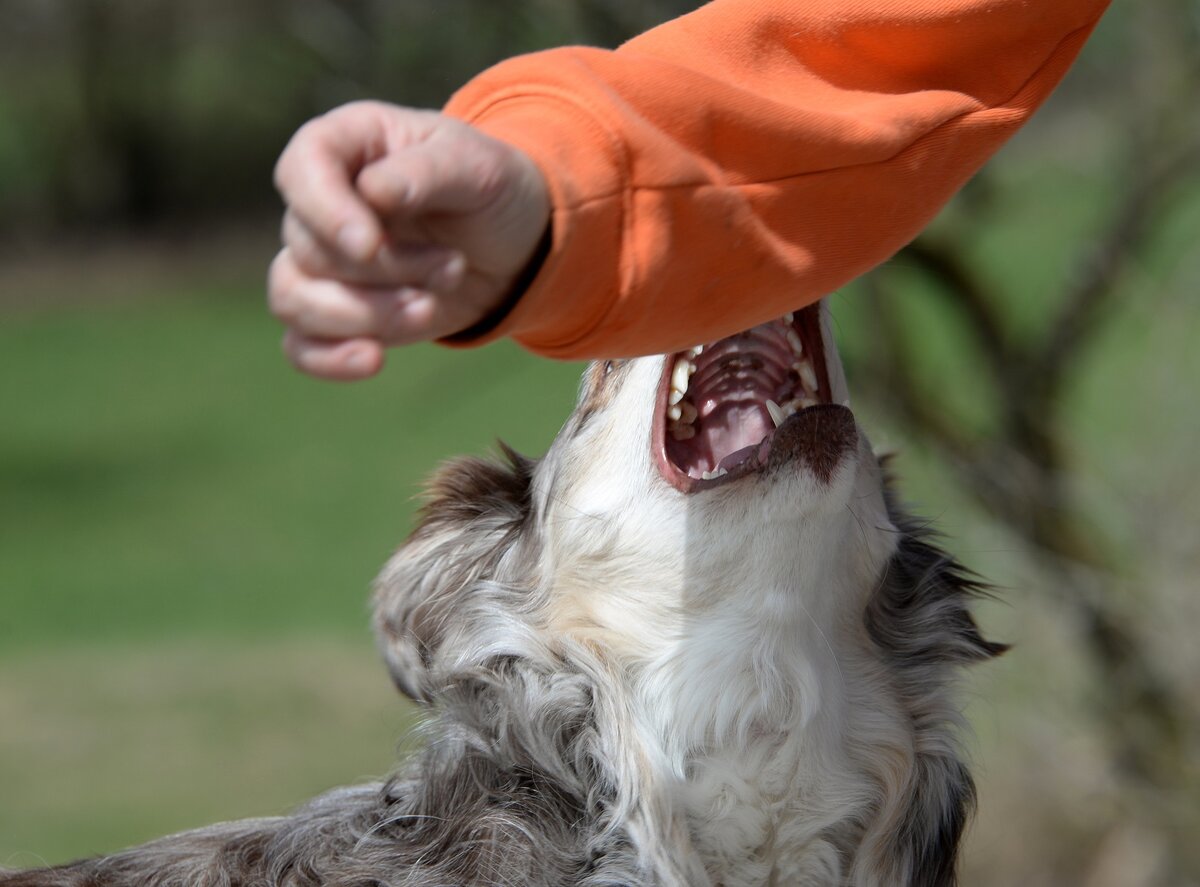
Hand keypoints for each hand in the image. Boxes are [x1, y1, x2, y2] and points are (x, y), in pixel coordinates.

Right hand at [269, 101, 549, 379]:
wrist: (514, 243)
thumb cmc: (491, 187)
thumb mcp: (478, 166)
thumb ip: (426, 172)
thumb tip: (373, 191)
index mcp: (347, 145)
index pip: (301, 170)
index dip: (326, 212)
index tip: (370, 246)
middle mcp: (322, 202)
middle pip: (308, 248)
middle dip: (385, 270)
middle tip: (453, 267)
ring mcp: (323, 262)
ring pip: (295, 300)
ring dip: (366, 315)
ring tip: (430, 308)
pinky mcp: (337, 314)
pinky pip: (301, 346)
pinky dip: (330, 359)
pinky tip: (373, 360)